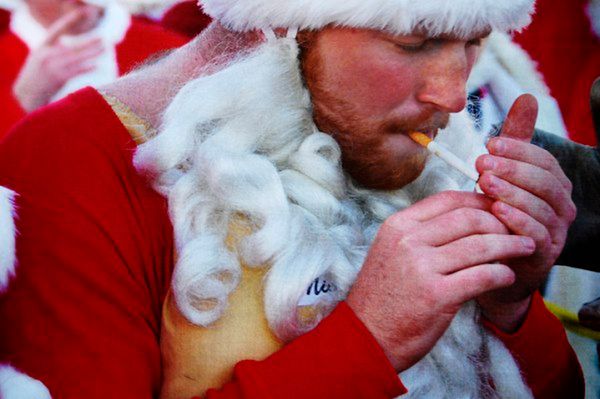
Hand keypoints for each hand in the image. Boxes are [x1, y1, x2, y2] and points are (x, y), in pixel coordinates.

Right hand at [13, 9, 103, 111]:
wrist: (25, 95)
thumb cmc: (36, 78)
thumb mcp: (40, 60)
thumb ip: (53, 52)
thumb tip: (68, 46)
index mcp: (42, 47)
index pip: (56, 30)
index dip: (69, 20)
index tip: (81, 12)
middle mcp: (46, 54)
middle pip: (72, 46)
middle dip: (88, 42)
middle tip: (103, 38)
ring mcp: (51, 66)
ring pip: (75, 57)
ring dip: (91, 53)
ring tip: (104, 48)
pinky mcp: (56, 78)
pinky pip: (74, 71)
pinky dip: (85, 67)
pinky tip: (96, 65)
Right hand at [346, 191, 534, 370]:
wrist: (365, 336)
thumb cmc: (383, 295)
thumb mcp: (391, 251)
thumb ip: (421, 232)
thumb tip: (463, 216)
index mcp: (398, 226)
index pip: (448, 199)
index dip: (480, 200)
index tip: (498, 208)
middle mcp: (408, 241)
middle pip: (469, 218)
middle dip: (501, 221)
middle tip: (516, 229)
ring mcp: (422, 267)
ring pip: (481, 245)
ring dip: (510, 245)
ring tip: (524, 247)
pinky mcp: (437, 295)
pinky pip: (483, 276)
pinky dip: (502, 274)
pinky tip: (508, 276)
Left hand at [475, 94, 576, 330]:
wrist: (494, 262)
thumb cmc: (499, 214)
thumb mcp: (505, 174)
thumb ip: (516, 141)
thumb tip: (527, 97)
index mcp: (553, 184)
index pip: (543, 160)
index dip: (518, 150)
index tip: (489, 144)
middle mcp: (561, 206)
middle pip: (545, 182)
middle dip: (513, 169)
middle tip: (482, 163)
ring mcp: (556, 231)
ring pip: (541, 207)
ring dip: (512, 192)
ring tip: (485, 183)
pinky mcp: (545, 254)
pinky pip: (535, 234)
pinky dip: (517, 220)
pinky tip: (496, 210)